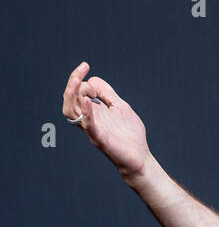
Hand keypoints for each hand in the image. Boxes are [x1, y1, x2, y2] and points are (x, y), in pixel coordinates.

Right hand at [61, 61, 150, 179]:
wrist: (140, 157)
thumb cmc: (129, 134)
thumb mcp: (120, 107)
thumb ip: (108, 94)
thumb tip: (93, 79)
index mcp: (92, 111)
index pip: (77, 93)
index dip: (84, 83)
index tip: (97, 85)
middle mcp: (88, 119)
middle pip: (69, 100)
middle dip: (73, 82)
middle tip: (82, 69)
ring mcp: (93, 129)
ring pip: (71, 112)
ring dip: (72, 94)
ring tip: (77, 81)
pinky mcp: (100, 139)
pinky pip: (89, 126)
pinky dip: (87, 113)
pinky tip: (88, 101)